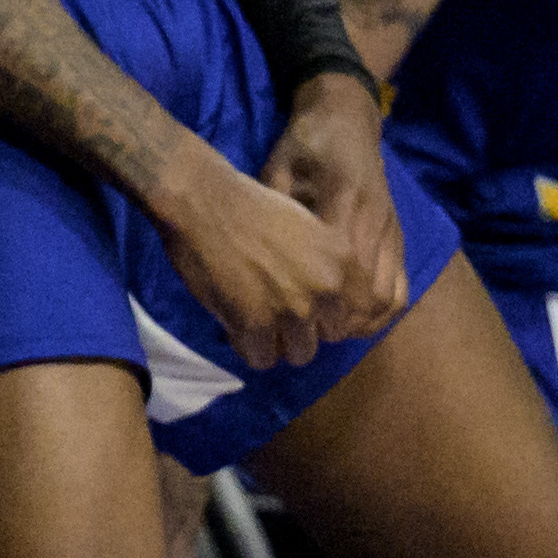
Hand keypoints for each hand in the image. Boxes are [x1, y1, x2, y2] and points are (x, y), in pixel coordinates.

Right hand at [149, 139, 355, 369]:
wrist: (206, 199)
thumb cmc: (251, 206)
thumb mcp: (309, 229)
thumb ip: (324, 268)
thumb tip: (324, 309)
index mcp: (342, 261)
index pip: (351, 315)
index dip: (324, 314)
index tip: (302, 304)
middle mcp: (326, 288)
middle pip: (325, 338)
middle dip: (301, 329)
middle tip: (274, 310)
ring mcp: (293, 308)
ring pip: (297, 353)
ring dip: (277, 342)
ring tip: (255, 320)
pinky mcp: (257, 324)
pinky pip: (261, 358)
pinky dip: (247, 346)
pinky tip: (236, 322)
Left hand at [259, 72, 407, 340]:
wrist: (346, 116)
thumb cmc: (305, 142)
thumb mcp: (278, 167)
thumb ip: (274, 209)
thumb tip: (253, 261)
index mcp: (345, 200)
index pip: (339, 270)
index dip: (316, 304)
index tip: (288, 319)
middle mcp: (375, 219)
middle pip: (364, 293)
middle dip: (334, 322)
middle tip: (302, 333)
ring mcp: (392, 230)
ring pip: (385, 296)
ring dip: (357, 322)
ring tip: (325, 331)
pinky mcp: (399, 236)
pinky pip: (400, 287)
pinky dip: (380, 312)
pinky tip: (354, 320)